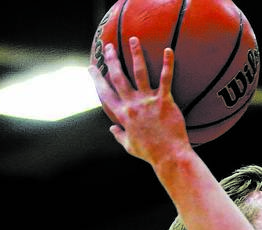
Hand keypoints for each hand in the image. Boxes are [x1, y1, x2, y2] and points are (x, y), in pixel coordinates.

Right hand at [90, 39, 190, 161]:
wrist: (170, 158)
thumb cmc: (151, 154)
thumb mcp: (130, 147)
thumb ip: (119, 136)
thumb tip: (111, 129)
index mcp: (123, 115)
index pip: (105, 93)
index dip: (97, 79)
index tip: (91, 67)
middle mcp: (132, 105)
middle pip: (118, 78)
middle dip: (112, 60)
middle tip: (108, 46)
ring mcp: (148, 102)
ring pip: (139, 72)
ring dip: (135, 54)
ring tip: (133, 39)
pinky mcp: (164, 102)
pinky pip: (166, 79)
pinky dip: (168, 64)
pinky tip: (169, 50)